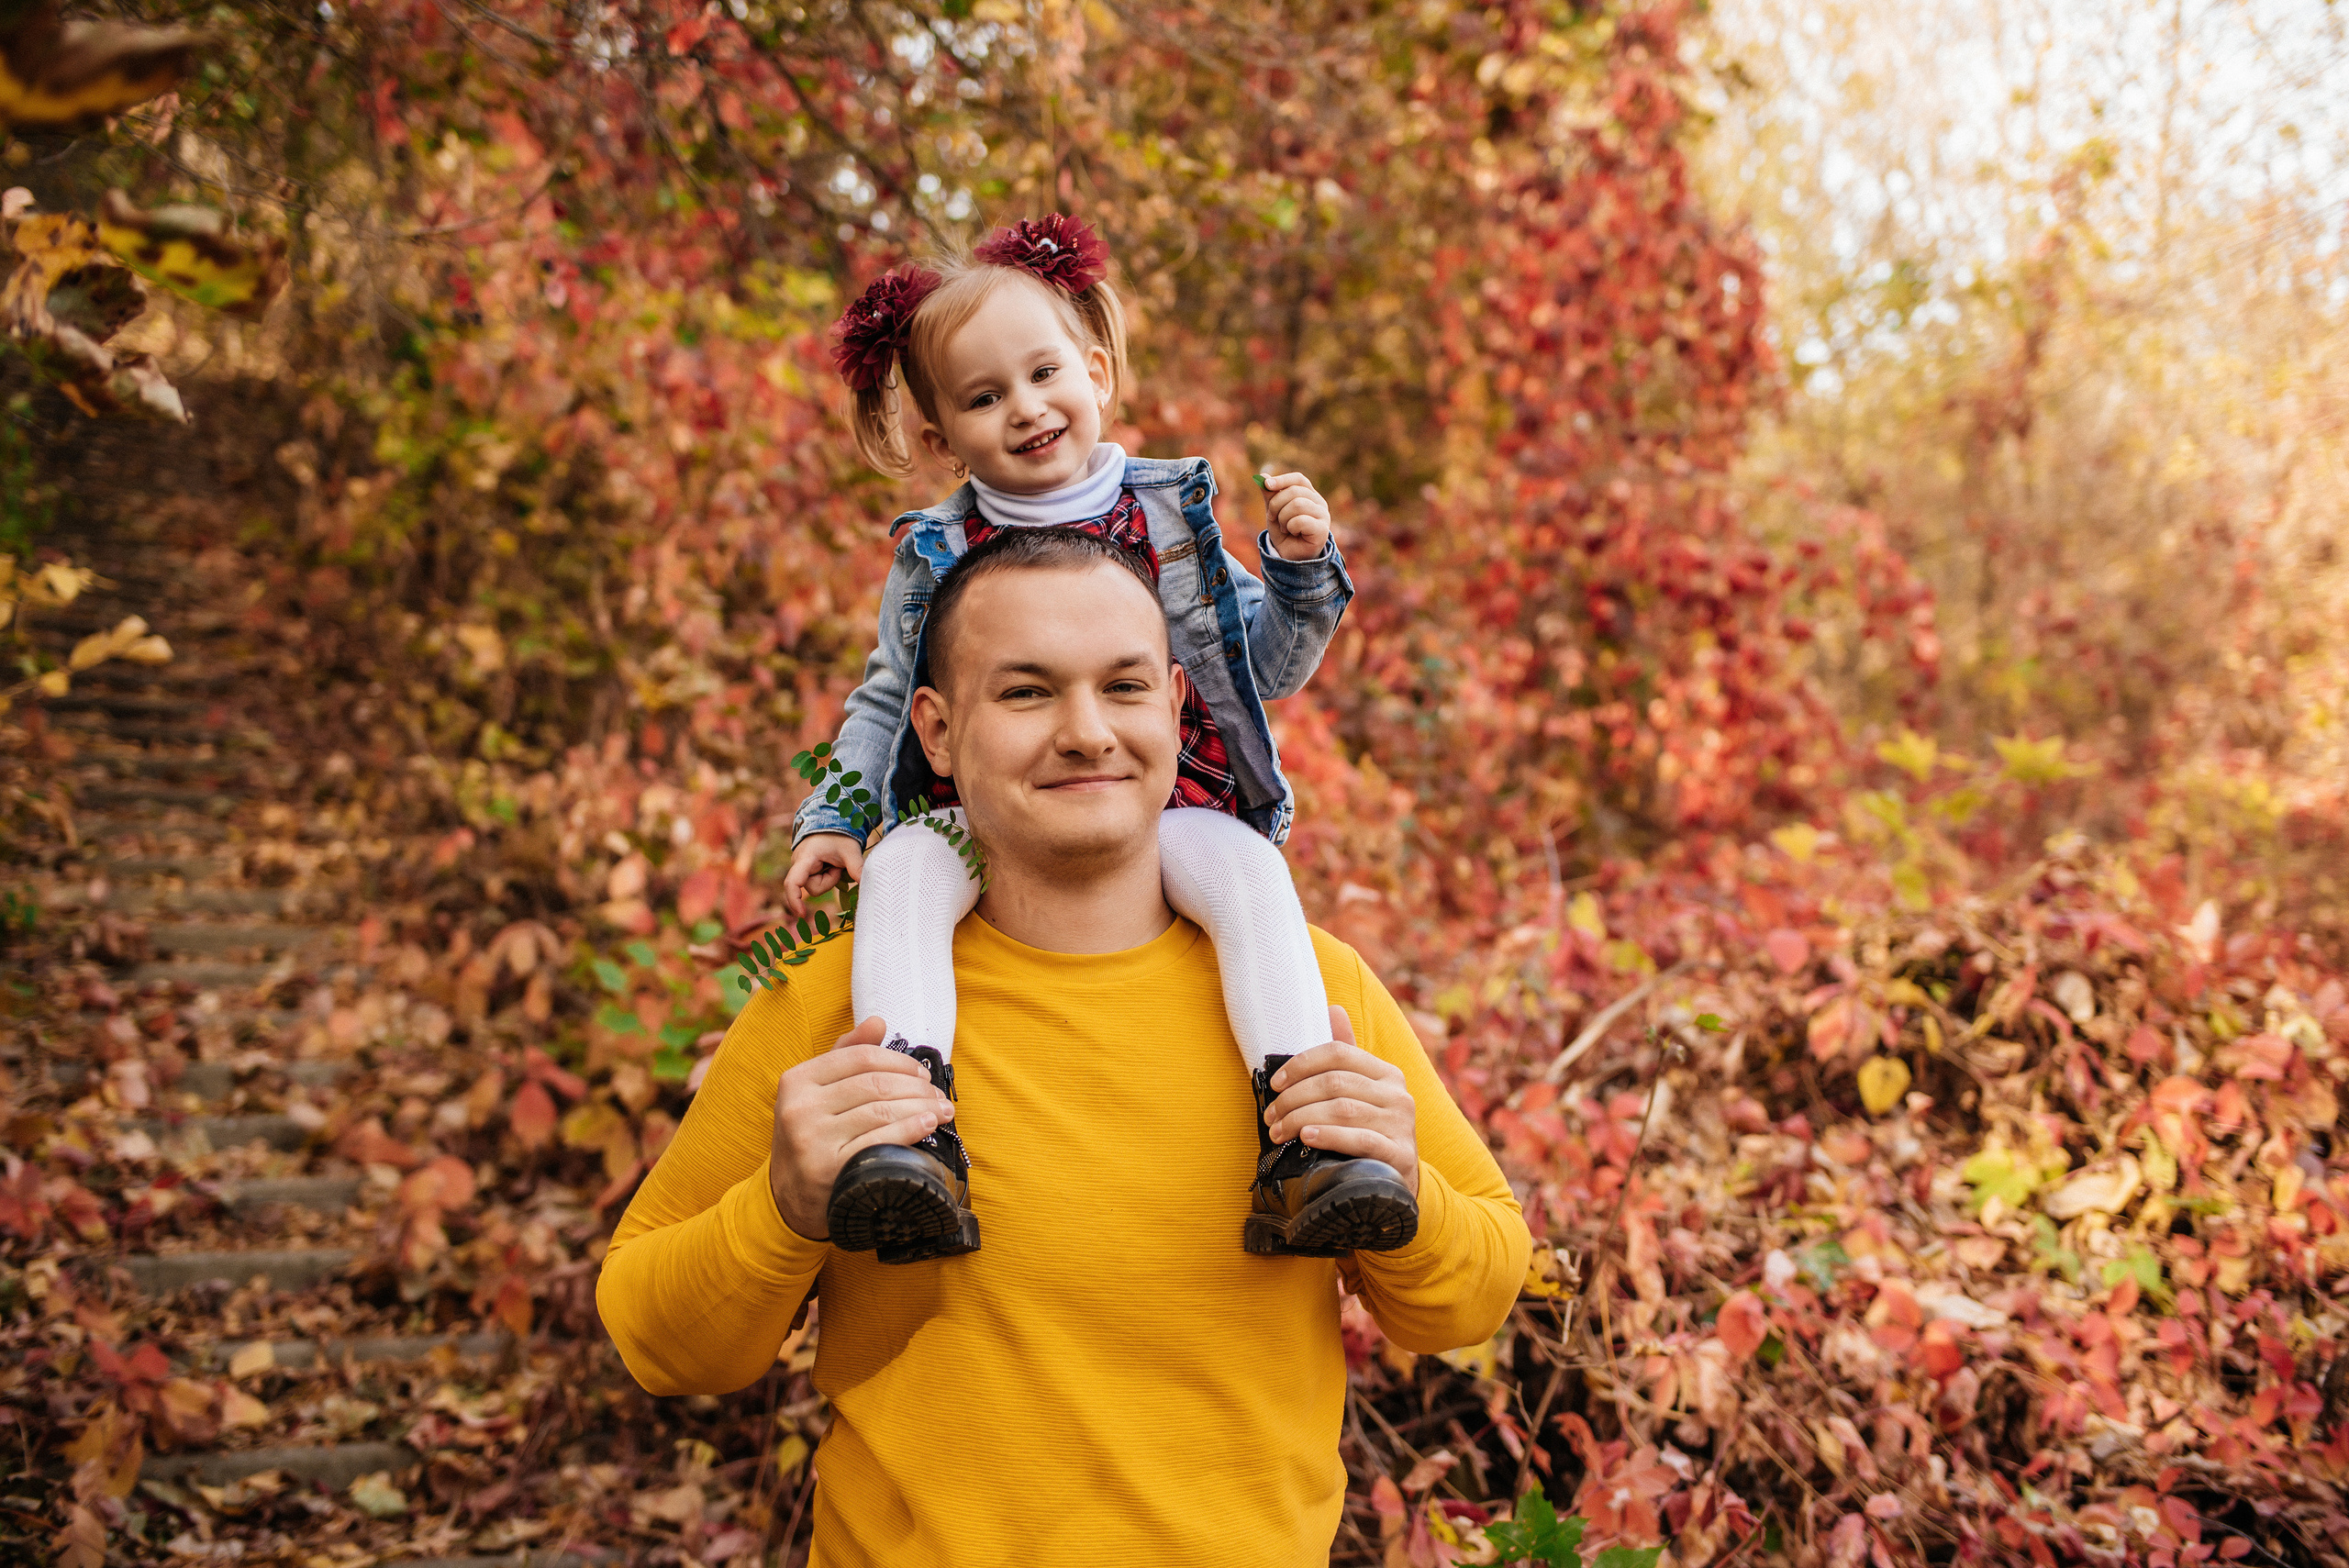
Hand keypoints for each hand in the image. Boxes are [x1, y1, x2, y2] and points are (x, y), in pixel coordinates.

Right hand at [767, 1016, 954, 1239]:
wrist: (789, 1199)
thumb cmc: (812, 1138)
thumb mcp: (816, 1094)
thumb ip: (845, 1056)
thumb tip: (878, 1022)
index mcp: (797, 1081)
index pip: (859, 1057)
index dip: (898, 1060)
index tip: (921, 1072)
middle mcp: (800, 1108)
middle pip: (874, 1084)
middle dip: (915, 1086)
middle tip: (937, 1094)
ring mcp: (813, 1139)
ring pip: (881, 1111)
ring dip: (921, 1107)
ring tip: (942, 1110)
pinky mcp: (829, 1169)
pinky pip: (881, 1141)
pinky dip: (911, 1130)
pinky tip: (928, 1125)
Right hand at [782, 832, 864, 918]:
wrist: (831, 820)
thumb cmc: (838, 833)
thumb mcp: (850, 850)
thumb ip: (857, 868)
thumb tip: (868, 886)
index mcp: (805, 858)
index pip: (793, 883)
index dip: (795, 900)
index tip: (801, 915)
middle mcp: (798, 864)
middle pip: (814, 888)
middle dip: (830, 881)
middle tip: (839, 865)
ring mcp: (801, 867)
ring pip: (817, 886)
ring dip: (830, 877)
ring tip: (835, 862)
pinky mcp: (806, 869)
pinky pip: (818, 881)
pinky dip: (828, 876)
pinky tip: (831, 865)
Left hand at [1257, 471, 1332, 560]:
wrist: (1289, 556)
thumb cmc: (1284, 532)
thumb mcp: (1273, 511)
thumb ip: (1270, 494)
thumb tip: (1262, 476)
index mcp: (1309, 494)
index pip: (1298, 479)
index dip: (1282, 480)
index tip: (1266, 485)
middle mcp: (1319, 502)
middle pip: (1294, 492)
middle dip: (1277, 505)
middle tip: (1274, 519)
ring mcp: (1323, 515)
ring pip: (1297, 505)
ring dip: (1283, 518)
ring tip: (1284, 528)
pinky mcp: (1323, 529)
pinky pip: (1300, 520)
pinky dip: (1291, 527)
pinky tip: (1293, 533)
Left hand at [1262, 1005, 1418, 1196]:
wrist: (1396, 1184)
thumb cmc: (1368, 1132)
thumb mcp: (1359, 1094)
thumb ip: (1345, 1057)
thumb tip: (1332, 1009)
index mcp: (1386, 1073)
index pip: (1339, 1053)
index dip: (1302, 1063)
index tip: (1275, 1083)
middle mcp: (1398, 1094)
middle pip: (1336, 1082)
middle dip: (1294, 1097)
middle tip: (1270, 1116)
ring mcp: (1401, 1125)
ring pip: (1343, 1110)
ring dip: (1301, 1118)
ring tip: (1279, 1131)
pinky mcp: (1400, 1155)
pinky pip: (1360, 1140)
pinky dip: (1329, 1136)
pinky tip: (1306, 1138)